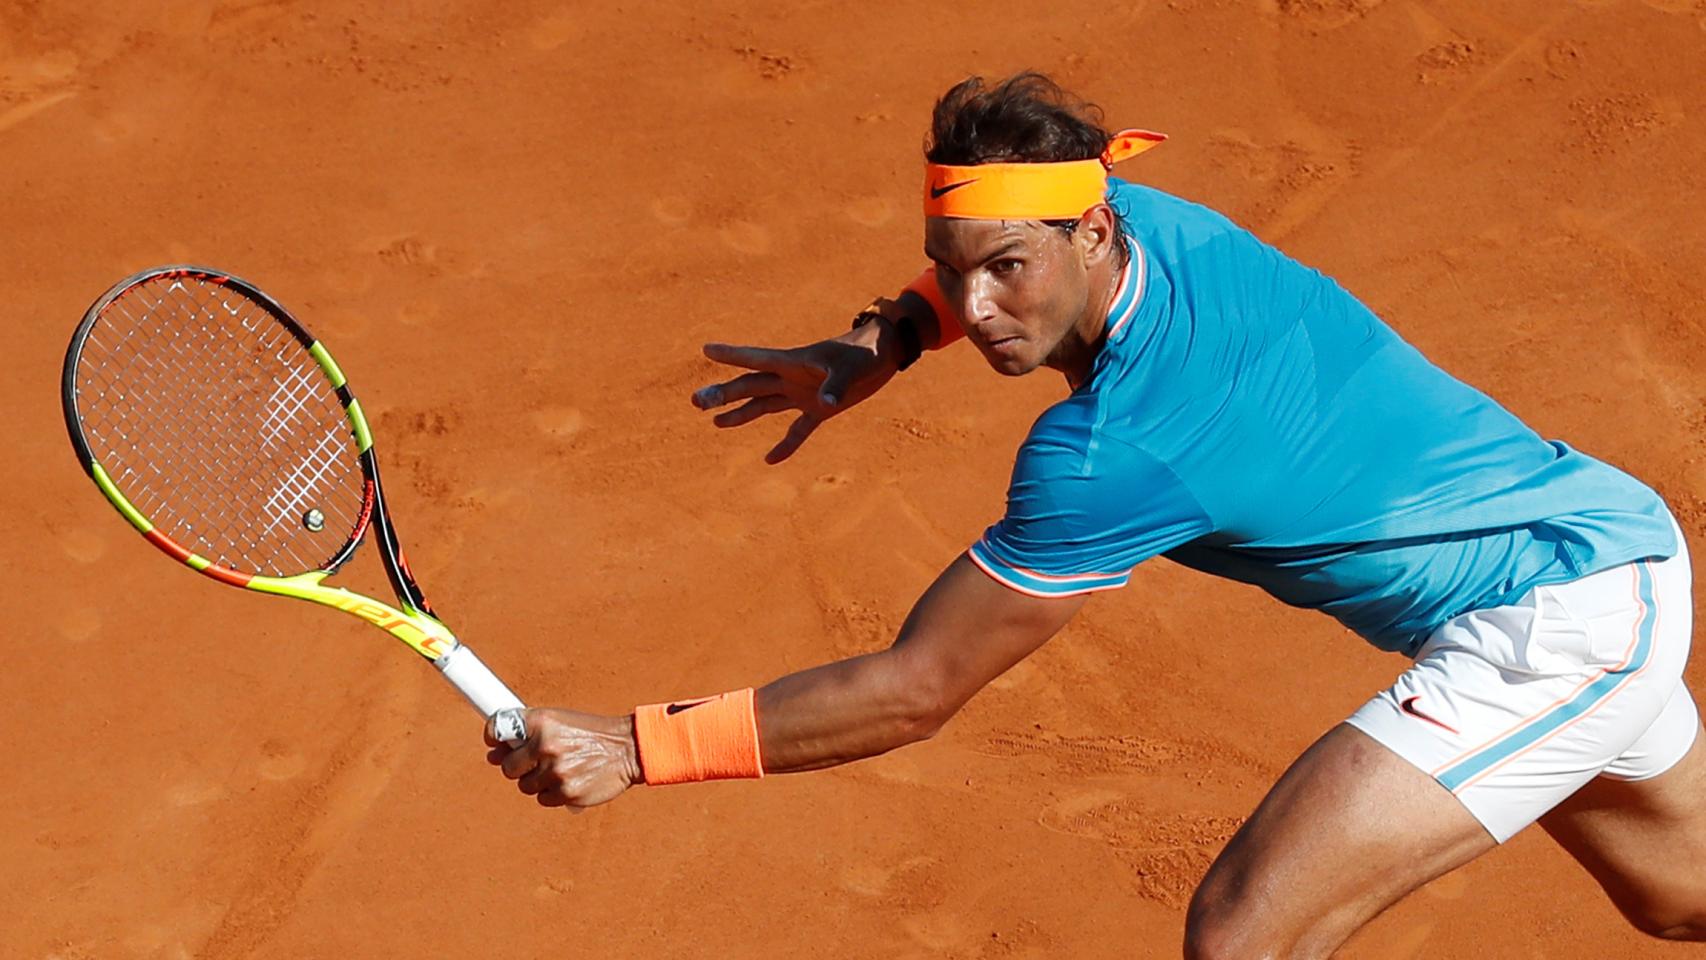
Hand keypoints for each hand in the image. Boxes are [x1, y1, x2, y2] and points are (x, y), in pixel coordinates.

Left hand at [484, 708, 642, 809]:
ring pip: (525, 786)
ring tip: (562, 769)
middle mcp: (545, 744)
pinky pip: (543, 799)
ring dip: (538, 781)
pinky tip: (570, 780)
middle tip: (538, 762)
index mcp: (541, 721)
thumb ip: (528, 734)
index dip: (492, 739)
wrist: (628, 748)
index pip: (497, 728)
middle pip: (507, 767)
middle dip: (518, 767)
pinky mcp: (566, 792)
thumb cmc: (590, 734)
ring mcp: (555, 771)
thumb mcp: (560, 721)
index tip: (495, 746)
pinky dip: (553, 793)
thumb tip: (493, 755)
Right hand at [692, 309, 903, 463]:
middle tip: (696, 401)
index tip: (706, 349)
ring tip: (716, 423)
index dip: (731, 355)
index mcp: (793, 362)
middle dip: (723, 394)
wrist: (884, 355)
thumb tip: (824, 402)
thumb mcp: (850, 367)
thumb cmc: (866, 354)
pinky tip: (770, 460)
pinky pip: (797, 430)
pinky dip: (786, 444)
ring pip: (764, 405)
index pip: (755, 359)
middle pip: (750, 386)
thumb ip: (835, 384)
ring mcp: (803, 393)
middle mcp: (792, 378)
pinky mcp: (819, 409)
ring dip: (741, 414)